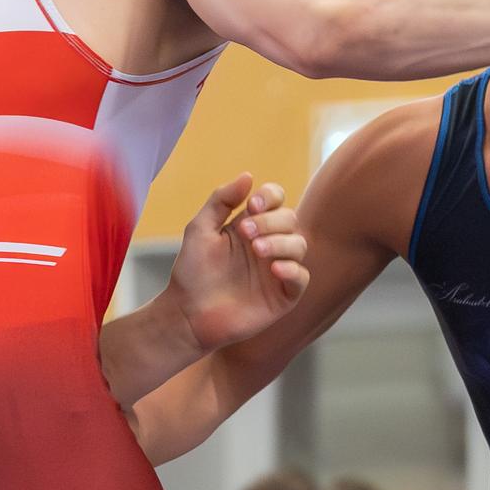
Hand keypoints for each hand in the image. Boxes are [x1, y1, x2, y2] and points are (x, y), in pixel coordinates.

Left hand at [165, 175, 307, 356]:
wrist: (188, 314)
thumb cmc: (192, 272)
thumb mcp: (200, 229)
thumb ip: (221, 200)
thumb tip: (249, 175)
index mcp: (251, 225)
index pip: (275, 199)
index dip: (269, 196)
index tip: (251, 206)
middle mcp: (268, 244)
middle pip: (290, 219)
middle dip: (270, 221)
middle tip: (245, 233)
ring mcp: (277, 270)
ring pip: (299, 245)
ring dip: (281, 242)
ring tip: (257, 250)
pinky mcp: (283, 296)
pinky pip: (301, 277)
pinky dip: (292, 270)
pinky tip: (274, 269)